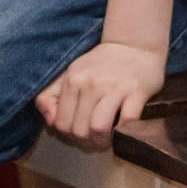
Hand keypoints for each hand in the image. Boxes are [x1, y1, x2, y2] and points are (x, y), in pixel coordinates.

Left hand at [36, 40, 165, 149]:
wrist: (135, 44)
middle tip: (96, 140)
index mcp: (73, 79)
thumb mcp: (71, 73)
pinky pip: (126, 122)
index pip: (62, 123)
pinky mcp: (137, 90)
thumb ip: (50, 96)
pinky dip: (124, 132)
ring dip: (104, 141)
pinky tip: (123, 128)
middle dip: (88, 142)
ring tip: (109, 138)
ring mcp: (114, 87)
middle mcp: (91, 83)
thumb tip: (49, 122)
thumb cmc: (101, 64)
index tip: (81, 135)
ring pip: (99, 129)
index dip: (70, 136)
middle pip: (80, 130)